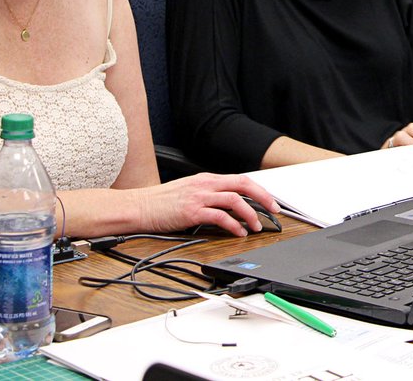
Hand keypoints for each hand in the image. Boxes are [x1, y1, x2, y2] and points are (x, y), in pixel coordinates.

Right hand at [137, 173, 279, 236]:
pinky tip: (239, 233)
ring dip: (250, 214)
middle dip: (263, 198)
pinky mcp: (192, 212)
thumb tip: (230, 204)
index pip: (240, 180)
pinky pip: (220, 217)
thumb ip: (208, 194)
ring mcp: (199, 197)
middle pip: (243, 185)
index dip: (259, 190)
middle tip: (274, 212)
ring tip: (256, 227)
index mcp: (206, 179)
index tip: (270, 202)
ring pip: (235, 200)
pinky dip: (234, 225)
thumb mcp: (189, 191)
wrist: (139, 207)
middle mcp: (205, 185)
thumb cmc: (161, 202)